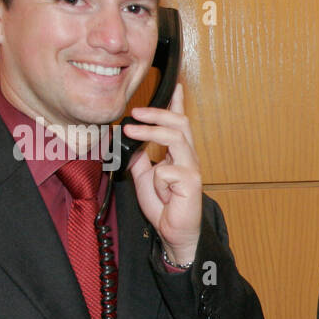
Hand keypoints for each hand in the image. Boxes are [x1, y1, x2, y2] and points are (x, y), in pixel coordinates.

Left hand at [124, 82, 201, 265]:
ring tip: (130, 132)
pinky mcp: (191, 183)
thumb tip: (127, 141)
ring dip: (150, 132)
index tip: (175, 86)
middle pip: (179, 123)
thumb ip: (139, 158)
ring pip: (175, 137)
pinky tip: (162, 194)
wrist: (174, 232)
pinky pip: (165, 171)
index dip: (177, 103)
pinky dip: (155, 181)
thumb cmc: (164, 205)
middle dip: (156, 112)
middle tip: (134, 112)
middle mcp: (188, 157)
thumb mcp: (143, 177)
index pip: (180, 123)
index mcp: (179, 153)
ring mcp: (191, 169)